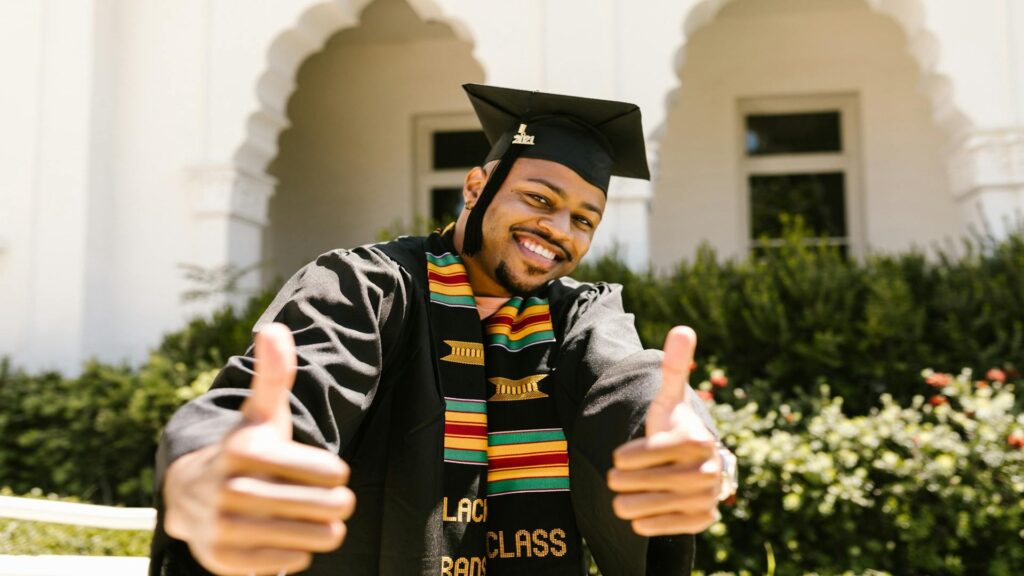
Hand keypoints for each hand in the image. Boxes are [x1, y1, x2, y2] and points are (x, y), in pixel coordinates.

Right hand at [163, 323, 354, 574]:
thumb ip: (274, 375)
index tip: (332, 472)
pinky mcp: (222, 559)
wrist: (189, 495)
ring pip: (309, 538)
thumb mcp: (260, 413)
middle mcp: (229, 489)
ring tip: (321, 523)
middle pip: (322, 507)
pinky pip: (285, 562)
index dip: (335, 473)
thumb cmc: (244, 450)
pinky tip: (291, 539)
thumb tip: (274, 328)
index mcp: (246, 450)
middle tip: (338, 502)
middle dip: (336, 505)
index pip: (327, 472)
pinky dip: (297, 553)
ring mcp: (223, 527)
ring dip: (323, 531)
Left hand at [607, 326, 721, 535]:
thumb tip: (682, 329)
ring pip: (651, 506)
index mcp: (698, 440)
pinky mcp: (702, 521)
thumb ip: (674, 368)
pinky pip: (663, 527)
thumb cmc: (672, 428)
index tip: (619, 457)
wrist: (694, 465)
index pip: (649, 453)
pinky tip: (639, 516)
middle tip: (615, 479)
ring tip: (621, 498)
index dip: (628, 457)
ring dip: (629, 503)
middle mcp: (709, 471)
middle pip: (647, 482)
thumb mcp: (668, 399)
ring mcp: (707, 498)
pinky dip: (646, 522)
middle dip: (623, 481)